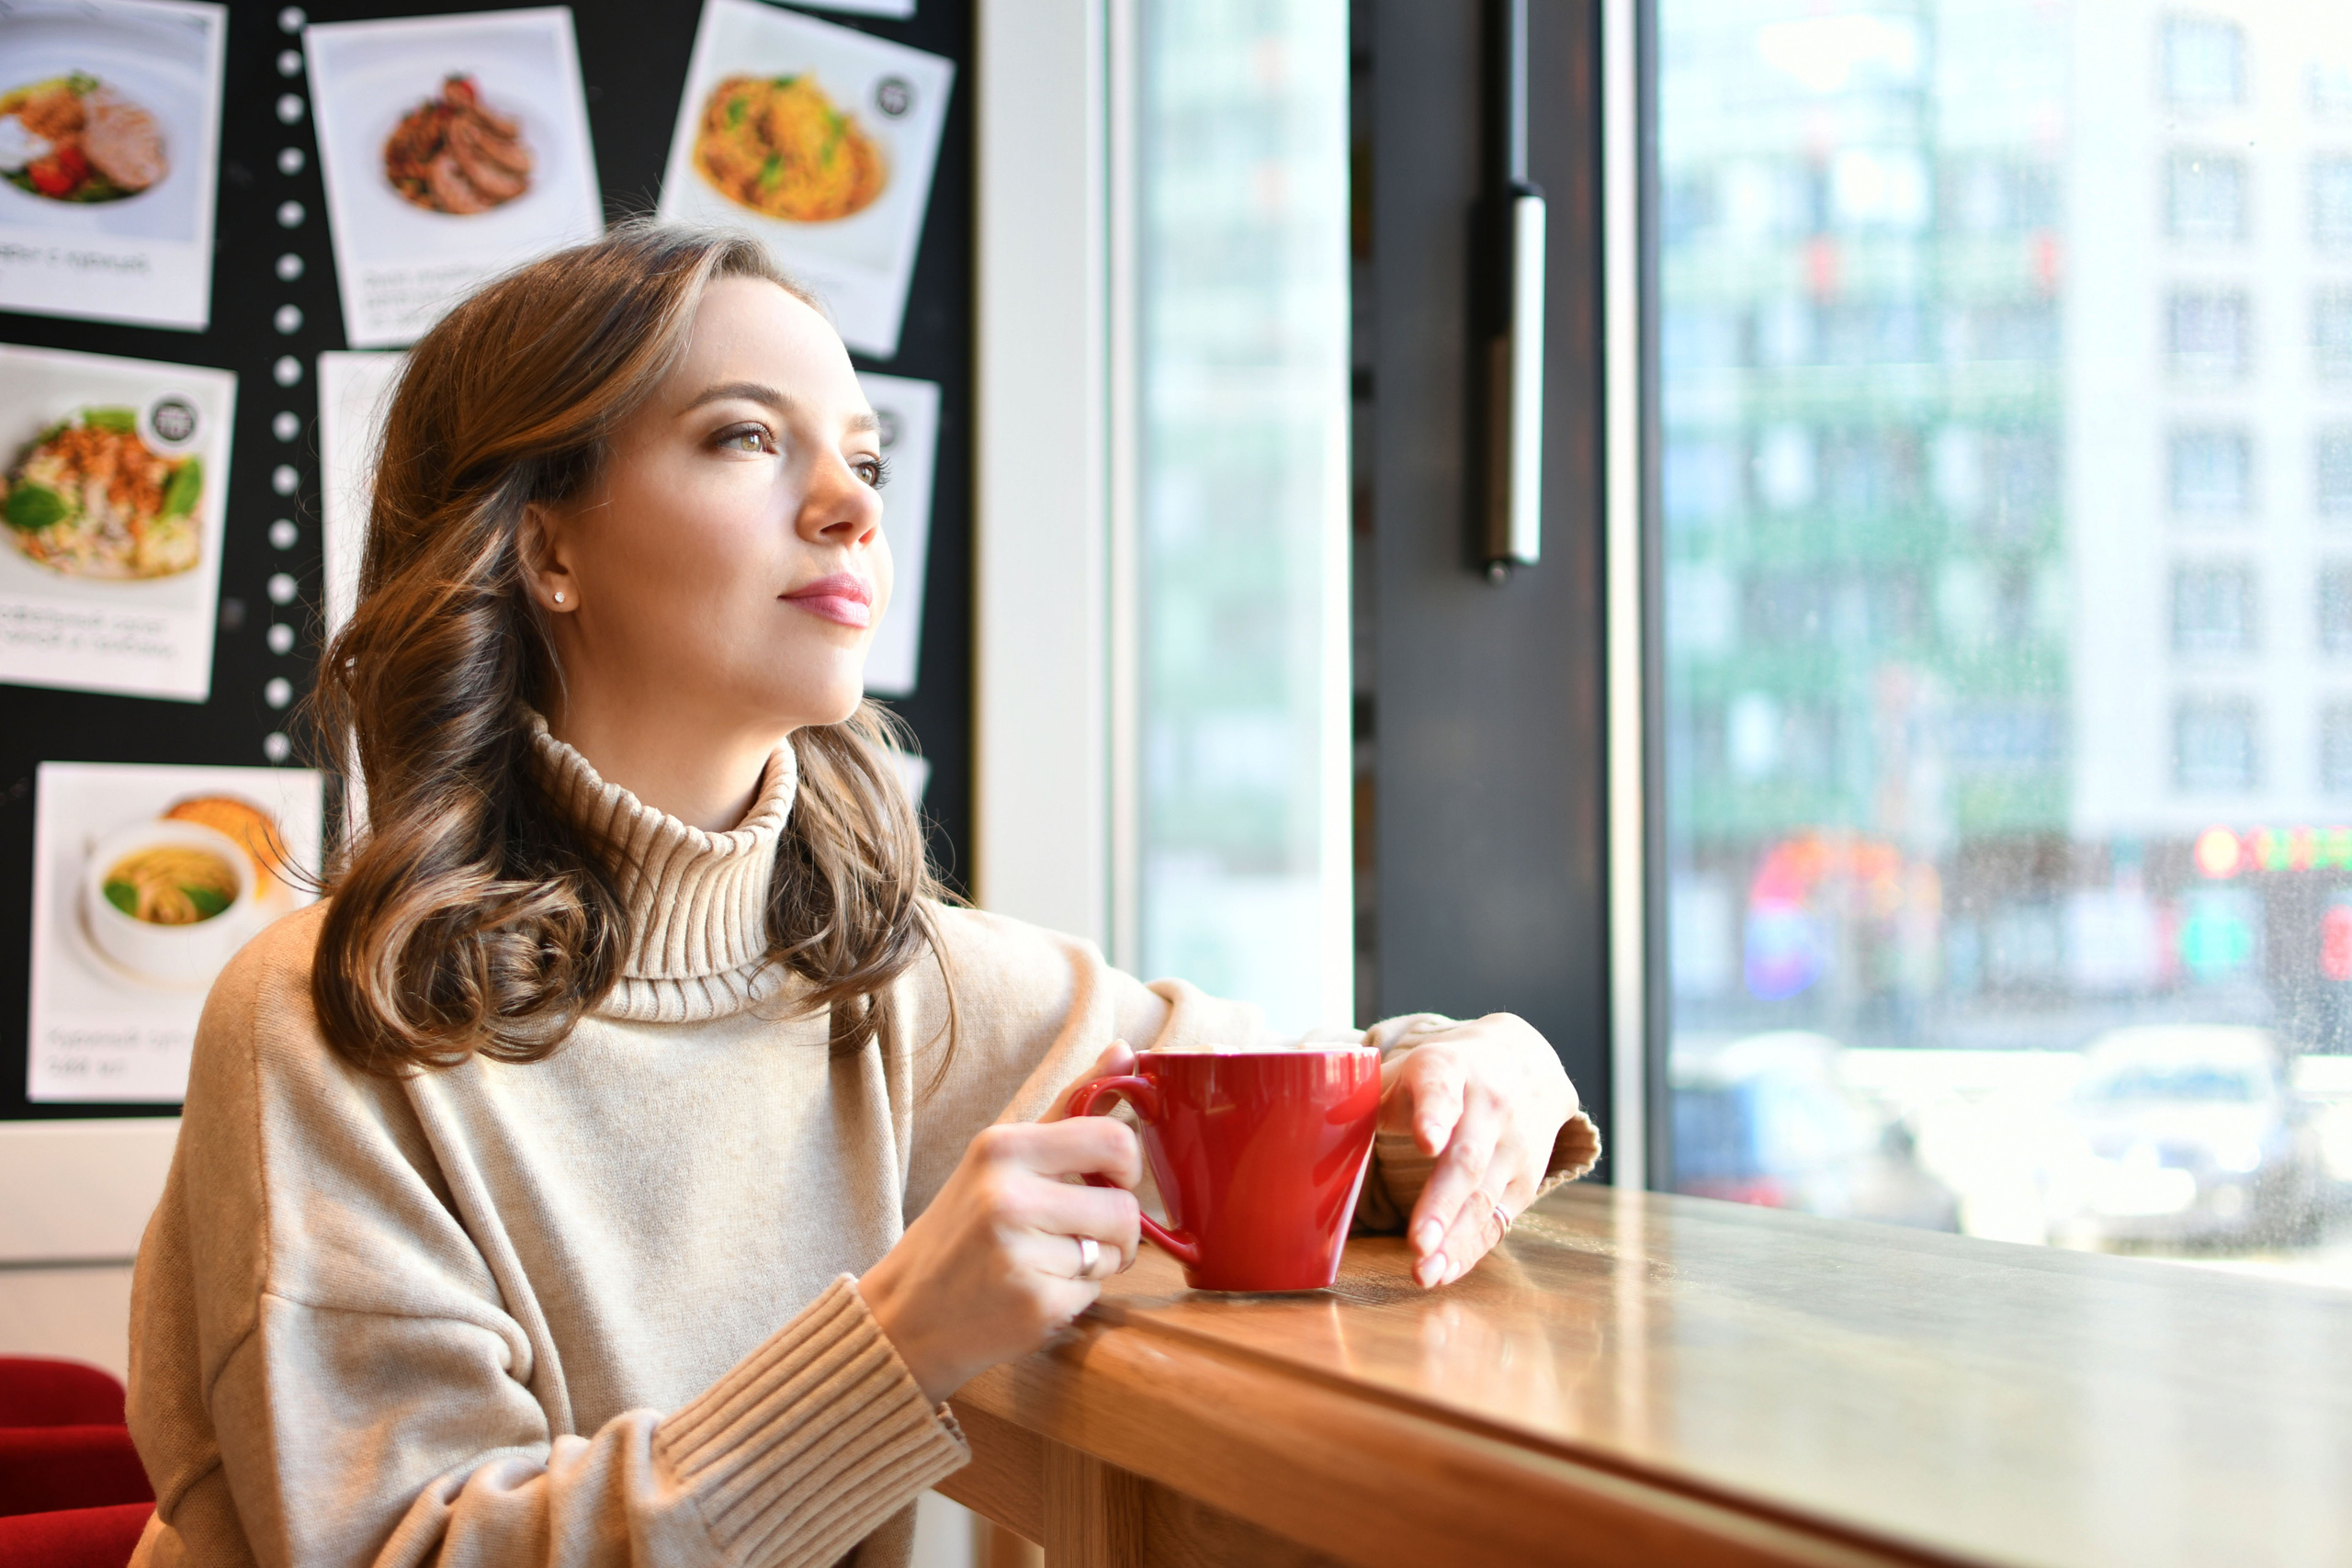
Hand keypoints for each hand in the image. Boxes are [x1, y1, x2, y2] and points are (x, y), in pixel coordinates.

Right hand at [860, 1044, 1143, 1403]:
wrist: (903, 1315)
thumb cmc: (959, 1229)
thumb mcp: (1001, 1157)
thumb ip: (1069, 1105)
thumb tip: (1126, 1049)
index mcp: (1001, 1146)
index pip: (1114, 1140)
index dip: (1127, 1167)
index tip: (1107, 1180)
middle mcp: (1006, 1196)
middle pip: (1125, 1208)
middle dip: (1118, 1227)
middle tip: (1082, 1233)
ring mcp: (1019, 1255)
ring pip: (1116, 1254)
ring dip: (1096, 1264)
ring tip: (1045, 1262)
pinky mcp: (1034, 1307)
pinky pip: (1094, 1295)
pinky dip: (1074, 1297)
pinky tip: (1031, 1292)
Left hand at [1382, 1015, 1576, 1289]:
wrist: (1527, 1064)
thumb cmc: (1446, 1075)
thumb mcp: (1407, 1071)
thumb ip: (1361, 1097)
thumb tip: (1298, 1130)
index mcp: (1448, 1070)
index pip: (1441, 1091)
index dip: (1434, 1116)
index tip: (1426, 1142)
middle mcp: (1488, 1107)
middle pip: (1466, 1160)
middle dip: (1441, 1203)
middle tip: (1418, 1241)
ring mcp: (1512, 1147)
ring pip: (1483, 1198)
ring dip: (1453, 1241)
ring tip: (1423, 1272)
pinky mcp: (1524, 1182)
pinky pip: (1495, 1222)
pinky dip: (1468, 1251)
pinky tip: (1443, 1272)